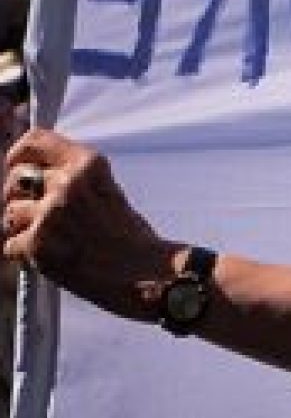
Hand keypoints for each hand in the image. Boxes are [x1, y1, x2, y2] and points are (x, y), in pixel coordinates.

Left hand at [4, 128, 175, 321]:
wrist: (150, 276)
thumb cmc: (132, 239)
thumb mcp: (107, 192)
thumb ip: (72, 179)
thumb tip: (29, 178)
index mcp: (88, 165)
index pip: (35, 141)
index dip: (18, 154)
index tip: (16, 165)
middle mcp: (67, 184)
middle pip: (15, 178)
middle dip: (18, 197)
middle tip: (40, 217)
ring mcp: (50, 214)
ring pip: (9, 214)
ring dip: (23, 229)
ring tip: (56, 242)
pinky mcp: (38, 244)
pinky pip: (10, 245)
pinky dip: (25, 256)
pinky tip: (54, 259)